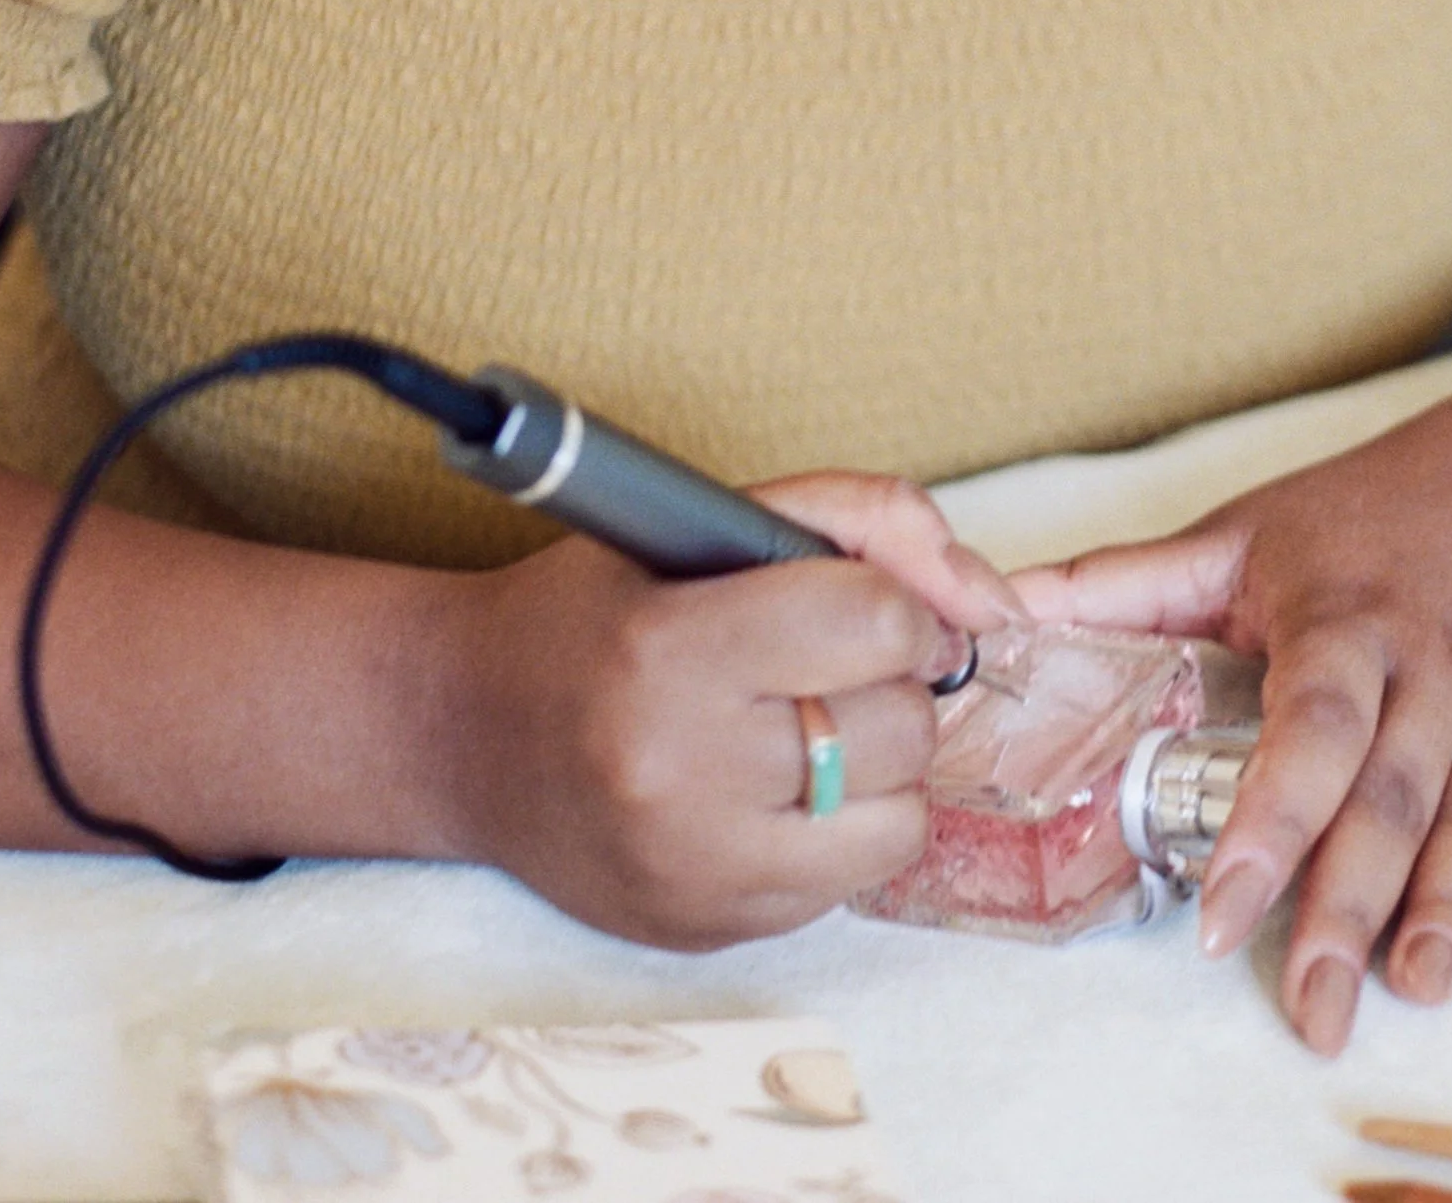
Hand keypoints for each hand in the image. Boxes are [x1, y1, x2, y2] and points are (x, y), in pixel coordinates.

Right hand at [433, 471, 1020, 949]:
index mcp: (669, 653)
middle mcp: (680, 776)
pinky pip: (851, 883)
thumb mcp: (706, 521)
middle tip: (821, 665)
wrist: (461, 735)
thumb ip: (862, 519)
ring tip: (808, 728)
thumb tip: (990, 599)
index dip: (896, 604)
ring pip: (901, 818)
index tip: (865, 605)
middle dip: (887, 682)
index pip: (877, 624)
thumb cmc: (590, 613)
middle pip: (900, 724)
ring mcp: (695, 872)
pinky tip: (773, 791)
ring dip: (882, 765)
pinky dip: (840, 832)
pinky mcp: (708, 933)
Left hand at [1010, 412, 1451, 1052]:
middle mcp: (1431, 659)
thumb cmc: (1375, 510)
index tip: (1220, 910)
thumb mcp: (1249, 531)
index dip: (1267, 819)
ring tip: (1421, 982)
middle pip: (1391, 791)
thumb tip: (1003, 607)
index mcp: (1344, 619)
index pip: (1305, 727)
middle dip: (1350, 901)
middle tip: (1316, 1006)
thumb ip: (1130, 584)